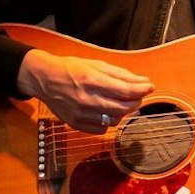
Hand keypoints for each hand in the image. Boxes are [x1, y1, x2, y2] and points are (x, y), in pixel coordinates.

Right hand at [17, 49, 152, 131]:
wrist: (44, 79)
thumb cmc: (70, 69)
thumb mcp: (96, 64)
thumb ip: (121, 74)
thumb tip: (143, 81)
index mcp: (93, 80)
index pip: (126, 90)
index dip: (142, 89)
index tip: (150, 86)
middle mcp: (87, 99)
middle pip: (123, 107)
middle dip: (136, 101)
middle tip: (137, 95)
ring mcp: (82, 114)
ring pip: (114, 120)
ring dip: (122, 112)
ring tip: (120, 101)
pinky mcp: (77, 124)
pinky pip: (102, 129)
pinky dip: (108, 121)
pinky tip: (105, 111)